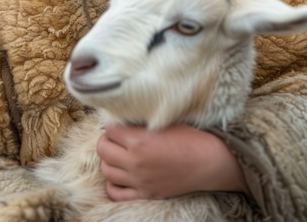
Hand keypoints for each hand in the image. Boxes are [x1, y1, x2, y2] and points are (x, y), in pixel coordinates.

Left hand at [96, 123, 247, 200]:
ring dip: (109, 161)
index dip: (114, 126)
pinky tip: (120, 175)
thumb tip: (123, 118)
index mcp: (139, 140)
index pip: (109, 130)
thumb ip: (140, 122)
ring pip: (106, 171)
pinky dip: (113, 183)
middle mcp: (135, 161)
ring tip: (118, 154)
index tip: (120, 125)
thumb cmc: (189, 137)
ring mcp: (139, 180)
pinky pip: (116, 193)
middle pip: (103, 150)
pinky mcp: (145, 194)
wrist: (208, 162)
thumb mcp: (163, 122)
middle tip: (115, 138)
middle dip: (106, 141)